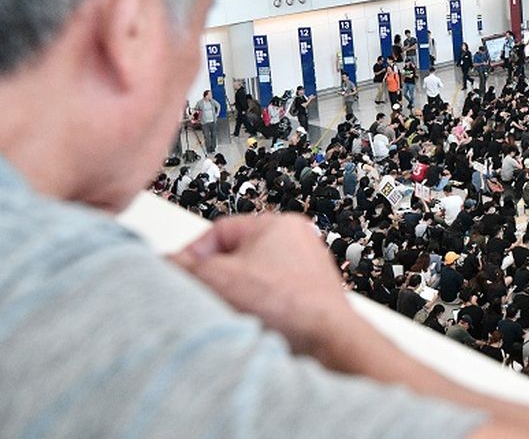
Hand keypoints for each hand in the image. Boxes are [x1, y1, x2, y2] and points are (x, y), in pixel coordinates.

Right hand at [173, 214, 352, 358]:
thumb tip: (168, 261)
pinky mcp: (311, 295)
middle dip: (217, 276)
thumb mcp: (219, 278)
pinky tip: (253, 323)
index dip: (194, 252)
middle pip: (236, 255)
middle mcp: (298, 241)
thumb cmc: (289, 304)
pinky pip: (273, 298)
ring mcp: (308, 268)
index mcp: (278, 223)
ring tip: (233, 311)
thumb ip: (187, 266)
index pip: (219, 229)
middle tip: (205, 293)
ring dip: (237, 295)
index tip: (181, 271)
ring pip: (254, 279)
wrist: (327, 338)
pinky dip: (258, 309)